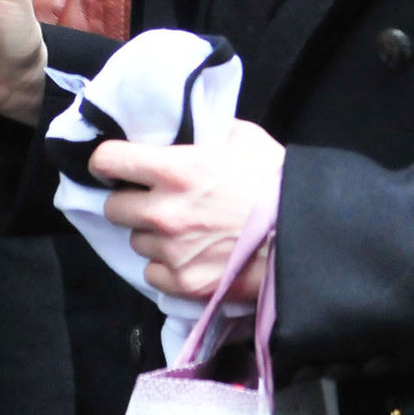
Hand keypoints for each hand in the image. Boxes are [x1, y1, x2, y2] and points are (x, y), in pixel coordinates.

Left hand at [93, 120, 285, 303]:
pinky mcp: (183, 283)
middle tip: (154, 201)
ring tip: (183, 232)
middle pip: (113, 208)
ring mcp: (172, 252)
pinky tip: (192, 256)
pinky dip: (167, 266)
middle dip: (130, 202)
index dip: (109, 162)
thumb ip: (207, 133)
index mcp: (174, 170)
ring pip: (137, 242)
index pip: (108, 160)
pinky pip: (154, 273)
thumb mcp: (244, 139)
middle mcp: (164, 212)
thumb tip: (188, 131)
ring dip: (152, 236)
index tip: (115, 166)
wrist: (305, 238)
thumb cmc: (277, 184)